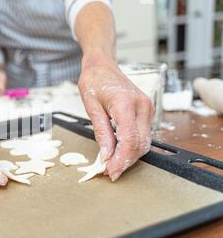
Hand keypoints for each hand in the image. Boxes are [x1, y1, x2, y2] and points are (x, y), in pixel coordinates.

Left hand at [78, 56, 154, 181]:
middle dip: (126, 161)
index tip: (110, 171)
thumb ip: (101, 132)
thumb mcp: (91, 107)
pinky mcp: (146, 111)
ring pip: (145, 142)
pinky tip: (120, 152)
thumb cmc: (94, 81)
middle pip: (140, 144)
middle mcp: (142, 106)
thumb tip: (106, 155)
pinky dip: (133, 146)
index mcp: (126, 104)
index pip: (130, 140)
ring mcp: (147, 108)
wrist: (103, 65)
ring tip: (113, 165)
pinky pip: (143, 134)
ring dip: (130, 156)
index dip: (121, 159)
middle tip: (109, 172)